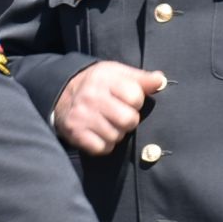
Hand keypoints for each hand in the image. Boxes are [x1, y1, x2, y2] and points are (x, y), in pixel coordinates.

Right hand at [51, 62, 165, 155]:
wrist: (62, 93)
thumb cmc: (97, 84)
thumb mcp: (117, 73)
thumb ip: (140, 78)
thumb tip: (160, 81)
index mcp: (104, 79)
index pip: (136, 97)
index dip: (136, 101)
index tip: (127, 99)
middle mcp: (91, 97)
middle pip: (128, 120)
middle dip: (129, 120)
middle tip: (120, 114)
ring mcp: (82, 116)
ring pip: (116, 136)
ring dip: (117, 133)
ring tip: (108, 122)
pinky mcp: (76, 134)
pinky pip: (102, 148)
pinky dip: (104, 144)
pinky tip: (99, 133)